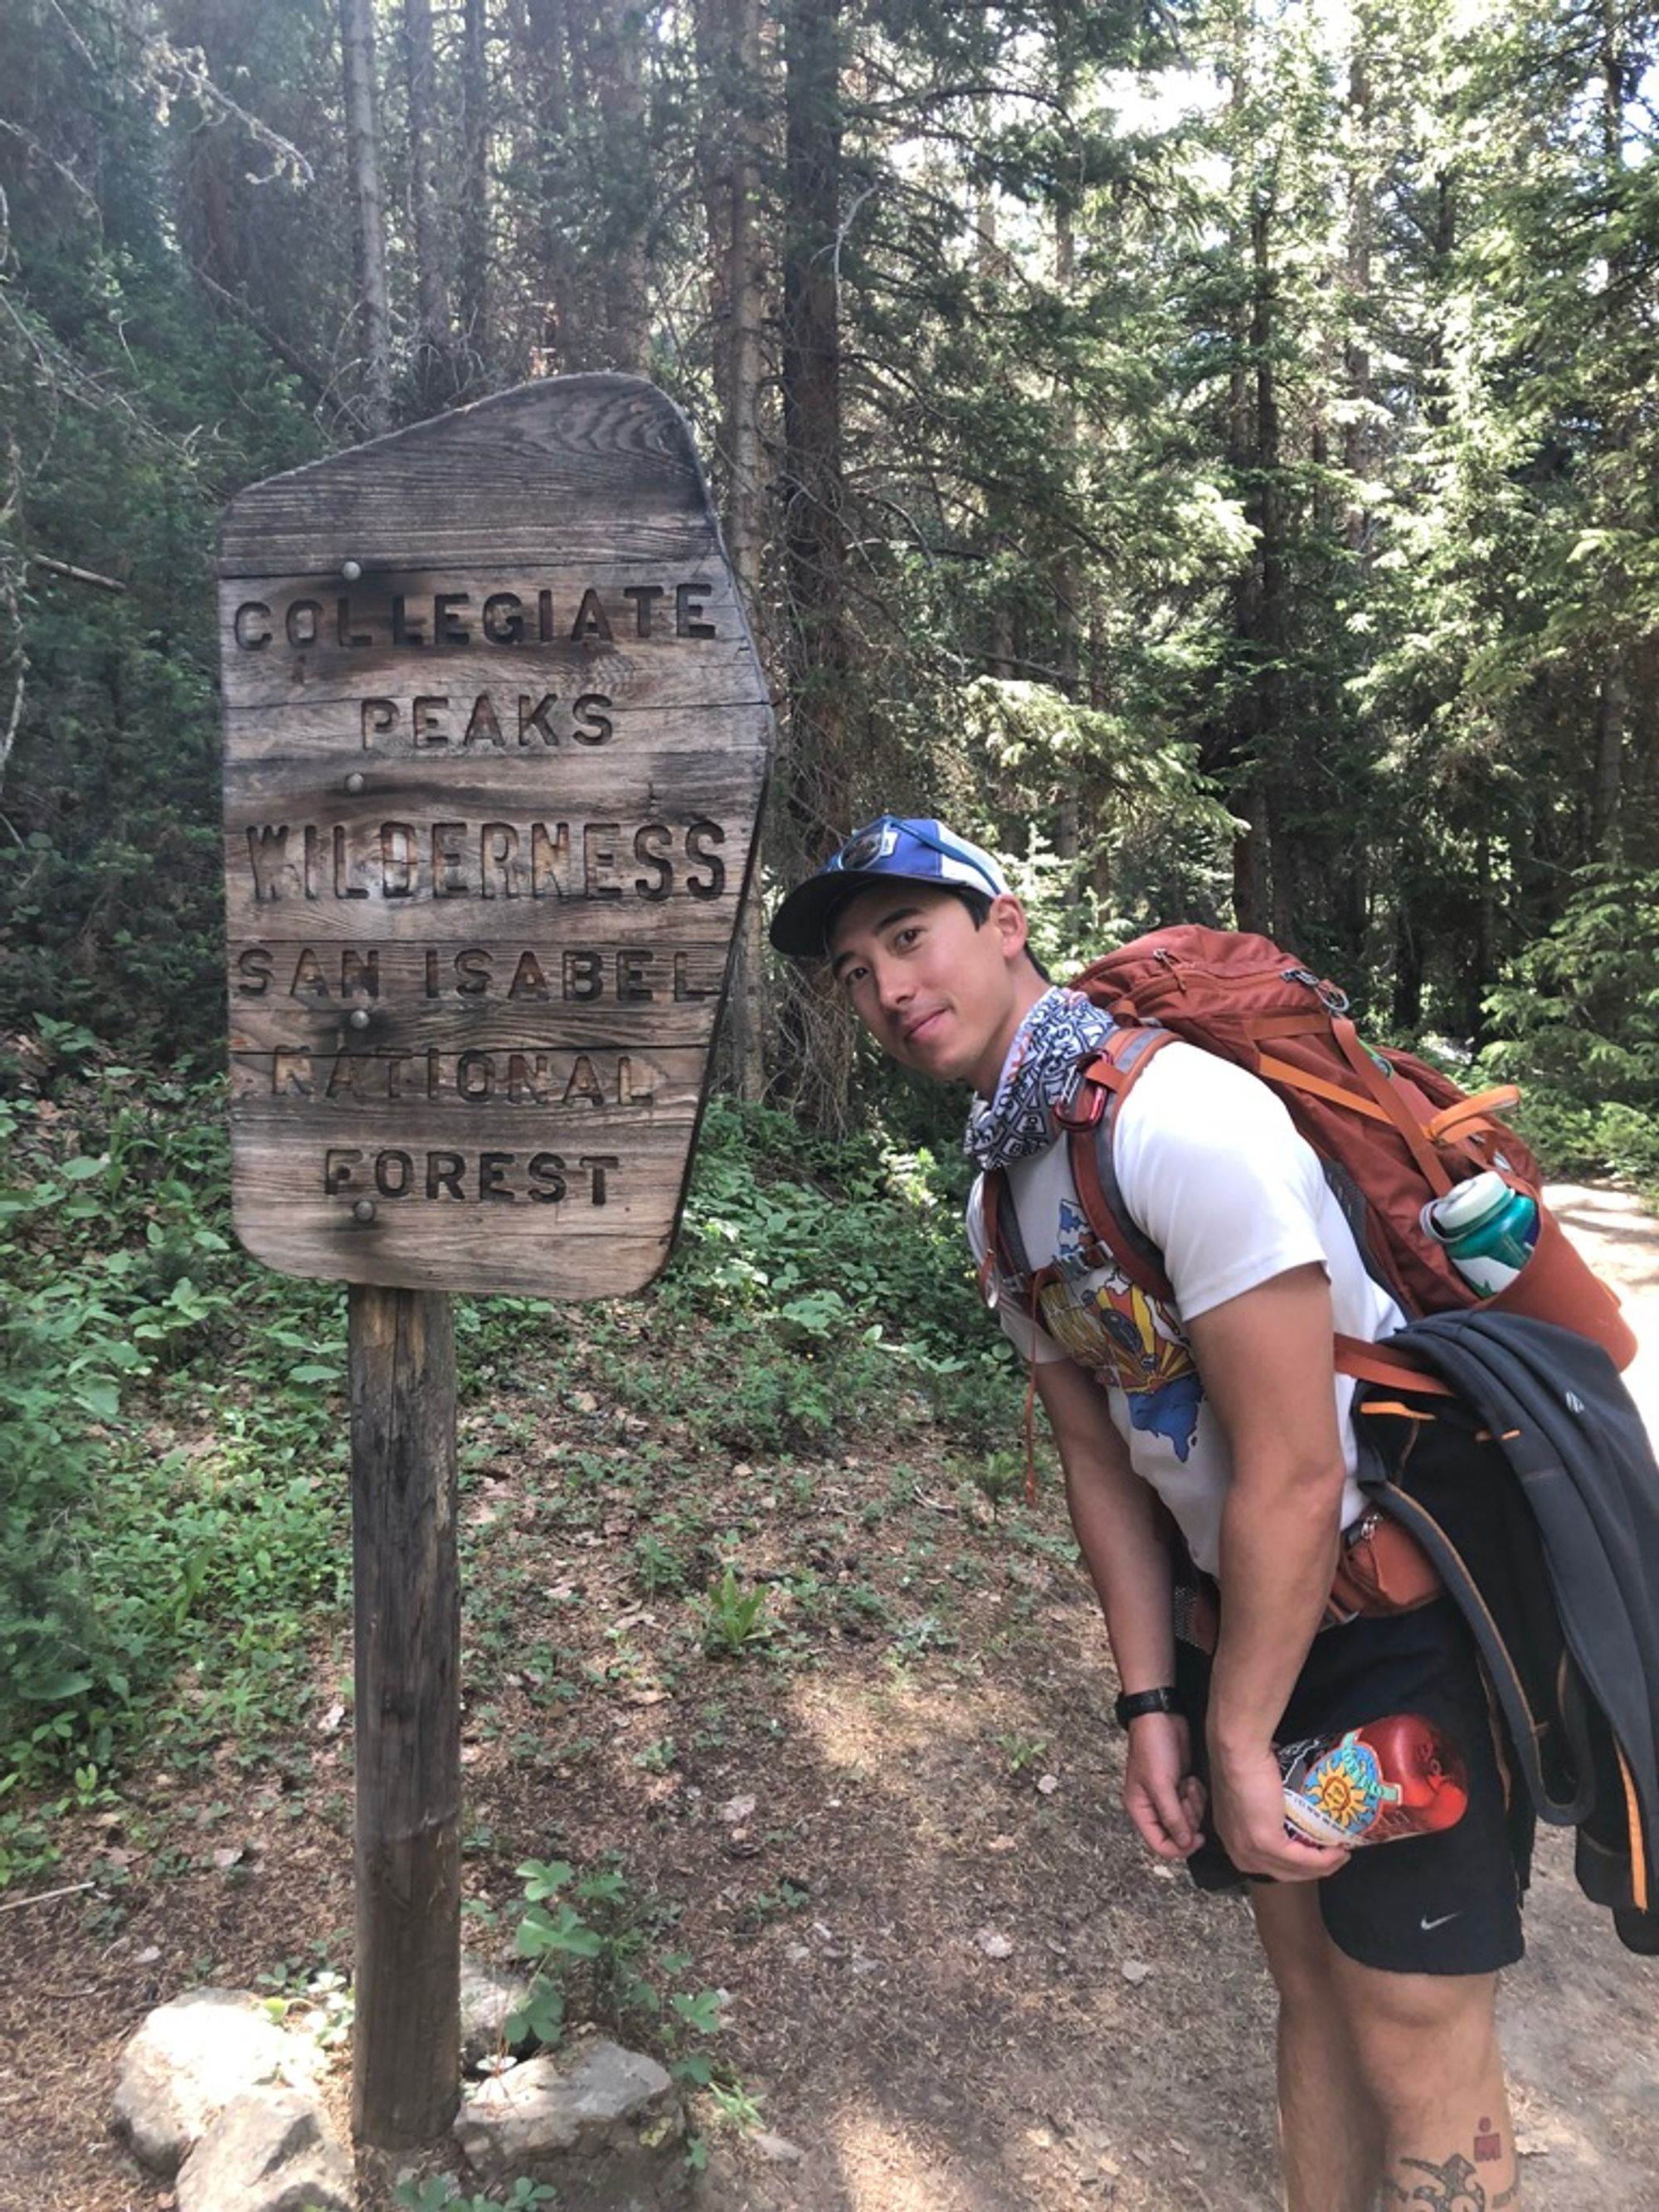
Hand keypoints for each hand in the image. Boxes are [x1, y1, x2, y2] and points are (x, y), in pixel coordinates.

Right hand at [1122, 1713, 1206, 1860]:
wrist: (1162, 1716)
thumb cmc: (1153, 1747)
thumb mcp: (1160, 1784)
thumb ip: (1172, 1816)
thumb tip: (1184, 1844)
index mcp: (1140, 1809)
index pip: (1159, 1844)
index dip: (1180, 1847)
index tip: (1197, 1837)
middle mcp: (1153, 1806)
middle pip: (1177, 1833)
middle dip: (1188, 1818)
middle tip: (1188, 1797)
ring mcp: (1167, 1796)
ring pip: (1188, 1819)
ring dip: (1194, 1805)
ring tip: (1189, 1784)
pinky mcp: (1180, 1785)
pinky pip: (1194, 1803)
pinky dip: (1197, 1794)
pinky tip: (1192, 1778)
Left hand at [1209, 1741, 1349, 1882]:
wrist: (1240, 1751)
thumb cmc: (1245, 1760)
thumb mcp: (1255, 1792)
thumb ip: (1269, 1804)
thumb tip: (1290, 1797)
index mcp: (1233, 1838)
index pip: (1267, 1863)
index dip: (1295, 1864)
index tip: (1316, 1854)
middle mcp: (1239, 1850)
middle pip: (1282, 1873)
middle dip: (1311, 1870)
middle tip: (1333, 1857)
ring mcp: (1251, 1849)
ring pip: (1293, 1870)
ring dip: (1322, 1867)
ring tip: (1340, 1855)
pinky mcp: (1266, 1843)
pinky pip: (1302, 1860)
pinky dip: (1324, 1860)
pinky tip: (1337, 1852)